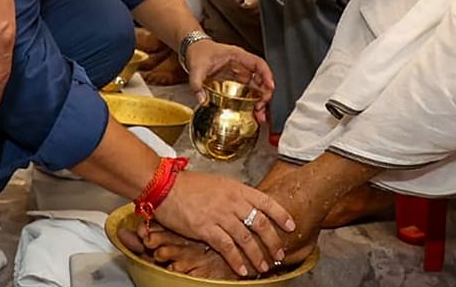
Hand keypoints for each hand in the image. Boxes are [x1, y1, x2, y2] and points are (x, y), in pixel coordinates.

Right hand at [154, 171, 295, 276]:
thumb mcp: (217, 184)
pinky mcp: (205, 228)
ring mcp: (219, 215)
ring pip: (246, 238)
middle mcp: (231, 201)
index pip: (266, 201)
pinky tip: (243, 270)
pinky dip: (237, 261)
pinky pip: (227, 247)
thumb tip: (243, 207)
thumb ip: (232, 196)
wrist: (164, 185)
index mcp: (236, 188)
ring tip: (264, 267)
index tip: (291, 225)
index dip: (281, 214)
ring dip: (257, 255)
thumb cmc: (187, 184)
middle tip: (279, 254)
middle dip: (272, 240)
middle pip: (260, 223)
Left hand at [184, 39, 274, 120]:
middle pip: (260, 78)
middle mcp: (240, 64)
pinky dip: (250, 101)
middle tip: (262, 106)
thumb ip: (196, 83)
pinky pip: (246, 91)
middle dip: (264, 93)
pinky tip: (250, 110)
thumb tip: (202, 99)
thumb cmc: (198, 51)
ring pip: (255, 86)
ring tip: (259, 113)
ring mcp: (238, 73)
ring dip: (259, 99)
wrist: (191, 50)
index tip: (270, 86)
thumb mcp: (196, 67)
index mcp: (236, 56)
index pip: (258, 64)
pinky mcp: (234, 81)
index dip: (266, 75)